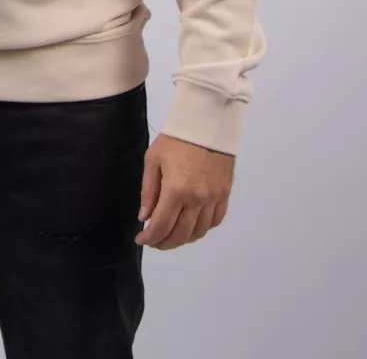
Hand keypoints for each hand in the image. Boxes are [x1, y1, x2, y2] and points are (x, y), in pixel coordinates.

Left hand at [134, 133, 233, 249]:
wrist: (207, 123)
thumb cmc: (175, 139)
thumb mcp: (153, 160)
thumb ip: (149, 191)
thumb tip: (145, 218)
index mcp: (176, 190)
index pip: (162, 226)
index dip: (150, 238)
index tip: (141, 239)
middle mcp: (197, 200)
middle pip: (180, 235)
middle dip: (164, 242)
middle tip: (154, 241)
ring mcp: (214, 198)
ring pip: (198, 232)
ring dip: (183, 239)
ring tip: (171, 235)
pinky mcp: (225, 194)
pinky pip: (214, 221)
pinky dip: (201, 229)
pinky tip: (191, 225)